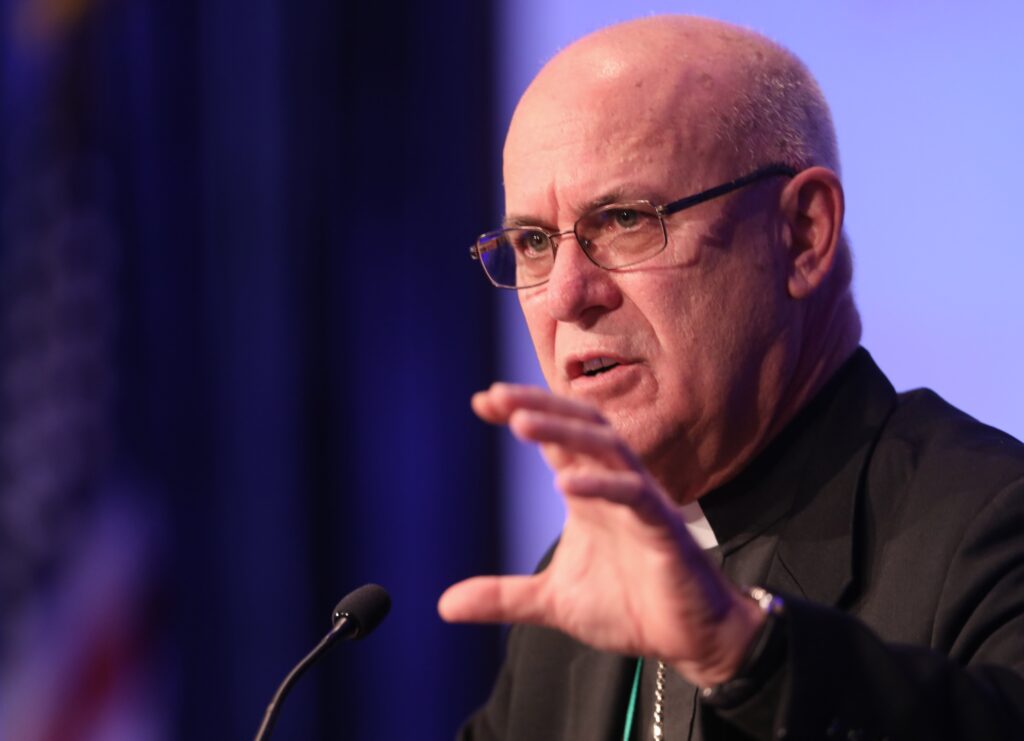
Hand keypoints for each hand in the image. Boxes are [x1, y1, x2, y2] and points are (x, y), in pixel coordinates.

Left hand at [438, 383, 763, 686]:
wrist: (689, 641)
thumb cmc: (630, 606)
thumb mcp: (553, 601)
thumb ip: (503, 596)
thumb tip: (444, 605)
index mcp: (589, 491)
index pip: (556, 438)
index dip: (523, 412)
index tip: (482, 400)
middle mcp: (613, 486)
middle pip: (581, 425)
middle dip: (540, 406)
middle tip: (496, 396)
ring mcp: (641, 503)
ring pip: (607, 447)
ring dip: (564, 431)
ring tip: (520, 423)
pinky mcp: (664, 528)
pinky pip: (635, 494)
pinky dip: (601, 485)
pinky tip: (566, 484)